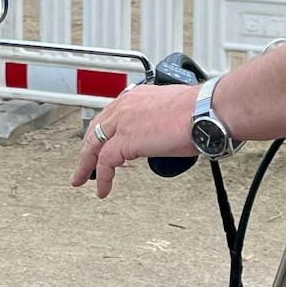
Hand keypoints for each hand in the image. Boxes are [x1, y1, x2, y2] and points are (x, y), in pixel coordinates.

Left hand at [70, 83, 198, 197]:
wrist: (203, 111)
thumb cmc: (198, 111)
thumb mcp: (171, 110)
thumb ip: (158, 120)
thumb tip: (162, 136)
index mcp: (136, 97)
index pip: (110, 115)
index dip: (101, 131)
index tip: (99, 142)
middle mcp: (125, 106)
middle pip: (96, 129)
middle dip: (86, 148)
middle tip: (83, 162)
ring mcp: (123, 122)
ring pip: (94, 145)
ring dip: (86, 165)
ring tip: (81, 179)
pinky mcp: (125, 140)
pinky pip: (106, 162)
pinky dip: (103, 178)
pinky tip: (103, 189)